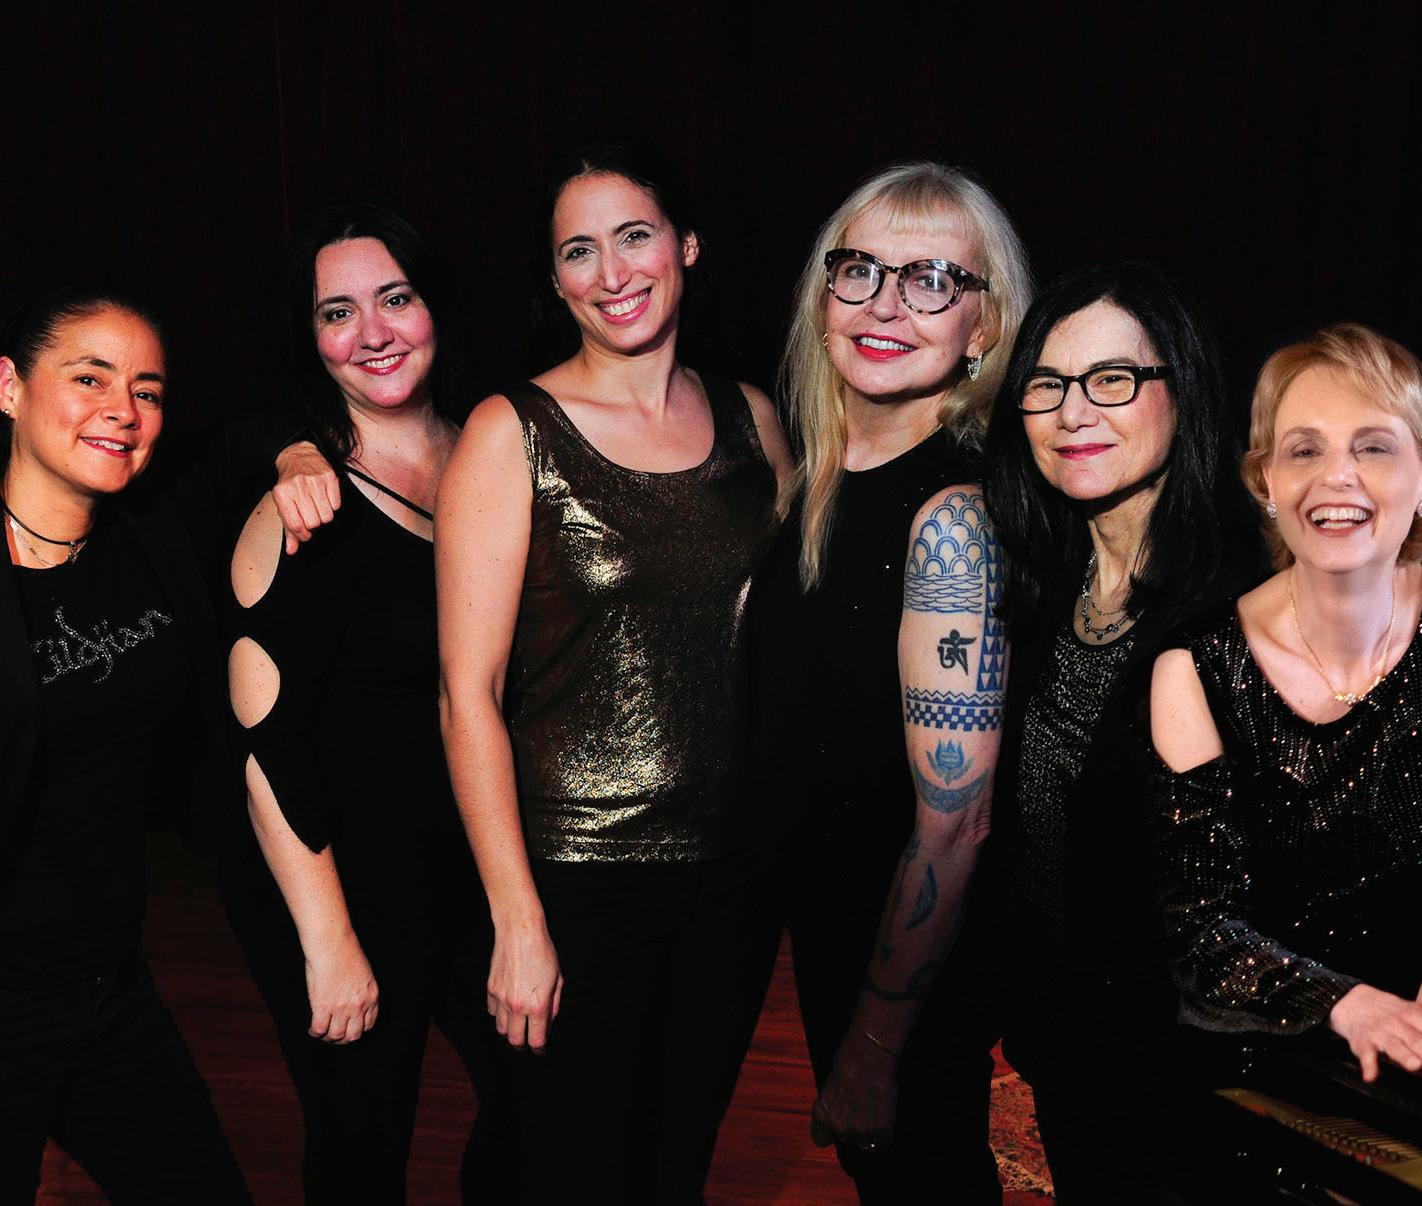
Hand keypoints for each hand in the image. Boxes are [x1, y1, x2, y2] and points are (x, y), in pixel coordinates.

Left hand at [273, 441, 339, 554]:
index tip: (304, 534)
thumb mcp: (283, 505)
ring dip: (323, 516)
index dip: (302, 535)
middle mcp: (298, 486)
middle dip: (313, 524)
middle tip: (310, 516)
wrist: (298, 456)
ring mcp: (314, 481)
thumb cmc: (289, 485)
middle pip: (313, 522)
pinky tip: (324, 498)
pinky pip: (336, 505)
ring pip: (327, 516)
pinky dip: (332, 506)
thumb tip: (292, 550)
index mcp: (282, 494)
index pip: (296, 525)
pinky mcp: (329, 477)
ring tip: (317, 506)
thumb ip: (288, 529)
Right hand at [304, 930, 378, 1043]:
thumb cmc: (346, 953)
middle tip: (335, 1036)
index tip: (350, 1029)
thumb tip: (353, 1003)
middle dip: (344, 1039)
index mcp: (372, 996)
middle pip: (353, 1035)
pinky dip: (315, 1032)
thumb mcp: (365, 974)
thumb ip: (362, 991)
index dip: (358, 1030)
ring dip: (328, 1037)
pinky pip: (319, 1029)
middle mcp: (358, 1005)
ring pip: (335, 1036)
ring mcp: (341, 1007)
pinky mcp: (322, 1006)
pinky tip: (313, 1029)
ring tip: (322, 1032)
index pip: (368, 1024)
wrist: (332, 944)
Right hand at [487, 919, 562, 1052]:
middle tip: (528, 1041)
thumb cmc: (543, 952)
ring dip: (510, 1030)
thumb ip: (554, 1005)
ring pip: (501, 1029)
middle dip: (522, 1045)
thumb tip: (548, 1023)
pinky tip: (507, 1007)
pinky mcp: (491, 989)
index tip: (541, 1049)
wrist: (520, 932)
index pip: (536, 1040)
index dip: (539, 1049)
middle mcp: (517, 1006)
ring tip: (518, 1024)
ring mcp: (501, 998)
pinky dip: (499, 1014)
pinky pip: (492, 1012)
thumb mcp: (558, 979)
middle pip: (515, 1040)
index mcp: (537, 1006)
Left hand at [809, 1027, 897, 1151]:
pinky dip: (885, 1130)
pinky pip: (883, 1139)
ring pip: (866, 1142)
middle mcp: (839, 1127)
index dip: (830, 1132)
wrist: (869, 1056)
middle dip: (853, 1126)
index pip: (821, 1139)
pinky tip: (883, 1113)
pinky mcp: (882, 1129)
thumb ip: (831, 1106)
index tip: (834, 1128)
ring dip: (869, 1131)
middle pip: (846, 1138)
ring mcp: (861, 1130)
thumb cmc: (848, 1062)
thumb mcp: (829, 1086)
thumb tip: (838, 1115)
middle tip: (860, 1108)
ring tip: (872, 1109)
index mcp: (822, 1115)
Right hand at [1330, 983, 1421, 1080]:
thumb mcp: (1413, 1009)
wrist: (1354, 1003)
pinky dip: (1368, 1065)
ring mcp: (1380, 1033)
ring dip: (1404, 1056)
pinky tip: (1371, 1075)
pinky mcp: (1363, 1042)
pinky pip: (1366, 1055)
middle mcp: (1397, 1023)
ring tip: (1414, 1064)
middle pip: (1416, 1039)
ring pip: (1394, 1046)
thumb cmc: (1392, 1015)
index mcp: (1413, 1015)